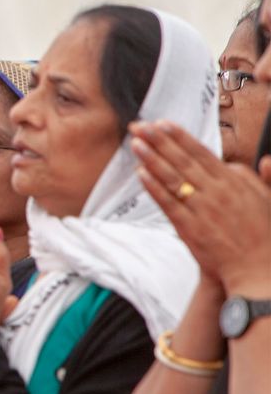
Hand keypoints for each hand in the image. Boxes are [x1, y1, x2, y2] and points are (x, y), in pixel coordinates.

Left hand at [131, 120, 270, 294]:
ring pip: (172, 178)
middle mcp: (216, 192)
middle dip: (159, 141)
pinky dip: (154, 188)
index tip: (163, 123)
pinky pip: (168, 203)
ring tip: (136, 143)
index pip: (202, 153)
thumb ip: (265, 179)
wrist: (259, 269)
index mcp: (234, 183)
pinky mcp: (190, 228)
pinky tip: (141, 174)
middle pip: (182, 161)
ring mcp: (202, 209)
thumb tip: (265, 160)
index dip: (180, 137)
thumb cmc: (266, 236)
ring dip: (152, 159)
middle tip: (140, 126)